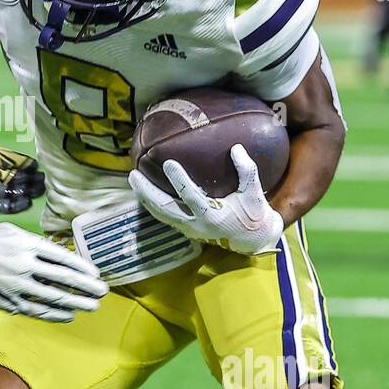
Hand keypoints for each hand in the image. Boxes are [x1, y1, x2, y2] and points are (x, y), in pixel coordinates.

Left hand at [0, 104, 44, 214]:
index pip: (6, 159)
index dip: (20, 162)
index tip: (35, 164)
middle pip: (10, 177)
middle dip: (27, 179)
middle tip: (43, 181)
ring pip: (7, 191)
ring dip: (23, 192)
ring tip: (39, 192)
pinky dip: (11, 205)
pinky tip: (26, 204)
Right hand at [0, 222, 107, 321]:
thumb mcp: (11, 230)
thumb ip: (35, 241)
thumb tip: (59, 252)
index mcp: (28, 245)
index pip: (63, 258)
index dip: (83, 268)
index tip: (96, 274)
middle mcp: (25, 265)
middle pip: (64, 279)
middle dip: (86, 287)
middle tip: (102, 292)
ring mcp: (17, 285)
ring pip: (54, 297)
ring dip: (76, 303)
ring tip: (92, 306)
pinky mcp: (9, 300)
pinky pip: (37, 310)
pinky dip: (55, 314)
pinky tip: (68, 315)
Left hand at [128, 145, 283, 255]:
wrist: (252, 240)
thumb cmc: (254, 214)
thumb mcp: (254, 193)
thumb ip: (246, 171)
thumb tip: (235, 148)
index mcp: (213, 216)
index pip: (190, 197)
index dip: (178, 181)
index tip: (168, 163)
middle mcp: (196, 225)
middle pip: (165, 209)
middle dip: (148, 192)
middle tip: (134, 174)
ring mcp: (189, 229)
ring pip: (161, 214)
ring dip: (145, 198)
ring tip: (133, 179)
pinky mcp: (186, 230)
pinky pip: (164, 216)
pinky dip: (152, 204)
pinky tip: (143, 191)